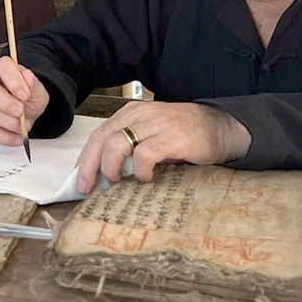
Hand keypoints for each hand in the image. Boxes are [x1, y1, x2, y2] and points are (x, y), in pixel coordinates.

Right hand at [0, 56, 50, 145]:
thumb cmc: (28, 98)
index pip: (2, 65)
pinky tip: (17, 137)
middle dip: (3, 101)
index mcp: (3, 69)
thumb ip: (33, 85)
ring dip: (7, 122)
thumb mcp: (38, 91)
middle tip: (20, 112)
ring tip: (23, 126)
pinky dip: (4, 136)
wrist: (25, 113)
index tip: (25, 95)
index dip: (13, 79)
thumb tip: (28, 77)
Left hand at [75, 101, 251, 194]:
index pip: (99, 134)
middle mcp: (140, 114)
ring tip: (119, 183)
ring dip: (112, 168)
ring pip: (117, 145)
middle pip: (102, 139)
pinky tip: (147, 179)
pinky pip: (144, 155)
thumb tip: (105, 173)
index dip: (86, 158)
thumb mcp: (151, 134)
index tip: (80, 180)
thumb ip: (130, 146)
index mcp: (131, 113)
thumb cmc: (184, 135)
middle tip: (90, 188)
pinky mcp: (172, 137)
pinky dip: (141, 171)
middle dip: (91, 166)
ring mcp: (155, 124)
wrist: (221, 127)